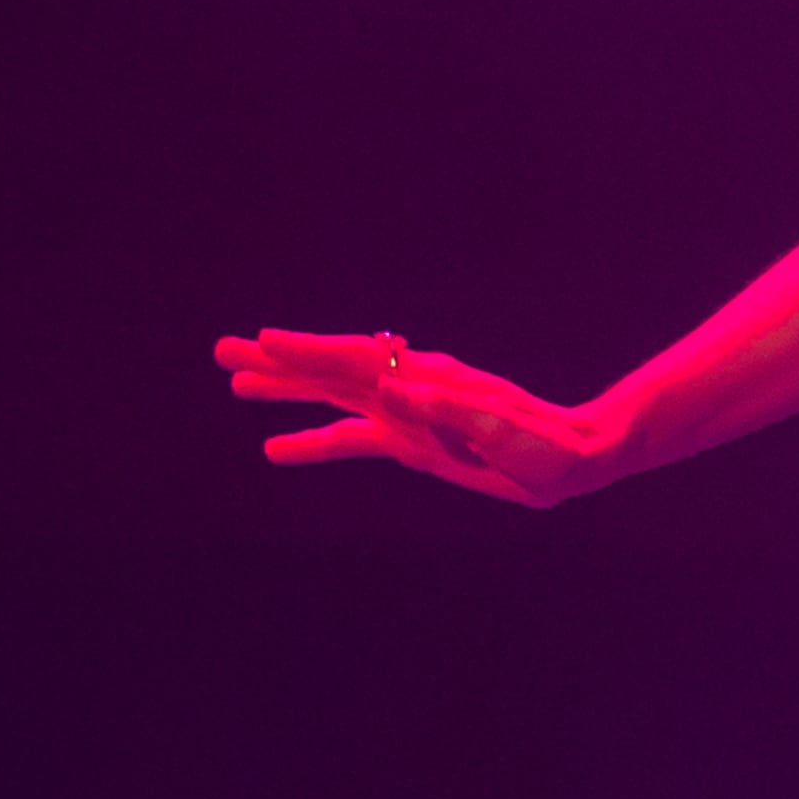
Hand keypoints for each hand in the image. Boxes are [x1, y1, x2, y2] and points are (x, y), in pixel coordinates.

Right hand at [214, 329, 616, 508]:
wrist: (577, 457)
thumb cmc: (548, 448)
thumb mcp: (507, 433)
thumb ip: (455, 413)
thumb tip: (395, 388)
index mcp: (432, 385)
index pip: (358, 361)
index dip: (310, 352)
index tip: (263, 342)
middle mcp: (414, 390)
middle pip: (334, 368)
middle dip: (280, 361)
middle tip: (221, 352)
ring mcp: (410, 412)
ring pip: (336, 395)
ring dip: (288, 389)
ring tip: (236, 383)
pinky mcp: (413, 440)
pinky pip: (352, 435)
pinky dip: (313, 439)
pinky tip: (277, 448)